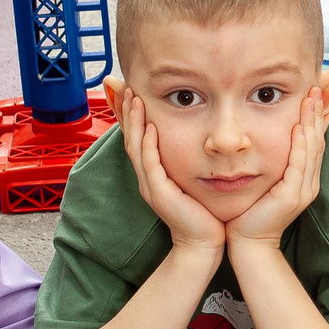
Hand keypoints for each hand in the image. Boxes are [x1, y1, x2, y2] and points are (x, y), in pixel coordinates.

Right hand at [117, 89, 229, 253]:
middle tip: (123, 85)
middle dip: (126, 110)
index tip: (130, 88)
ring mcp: (151, 186)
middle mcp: (147, 177)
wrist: (204, 243)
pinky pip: (150, 166)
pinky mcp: (160, 195)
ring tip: (133, 98)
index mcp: (152, 173)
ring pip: (136, 148)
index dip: (131, 113)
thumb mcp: (192, 178)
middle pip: (130, 137)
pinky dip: (148, 146)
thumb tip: (196, 136)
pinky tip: (150, 129)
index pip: (137, 136)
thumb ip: (189, 158)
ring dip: (134, 122)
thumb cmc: (203, 211)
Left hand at [225, 88, 327, 248]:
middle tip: (320, 84)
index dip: (318, 114)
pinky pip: (299, 165)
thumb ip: (270, 159)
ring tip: (312, 98)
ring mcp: (303, 189)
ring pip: (312, 148)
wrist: (248, 242)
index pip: (314, 139)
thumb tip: (264, 137)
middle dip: (320, 111)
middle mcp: (309, 181)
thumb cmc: (250, 211)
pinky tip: (300, 127)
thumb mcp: (264, 179)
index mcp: (305, 177)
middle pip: (318, 139)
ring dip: (312, 121)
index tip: (317, 90)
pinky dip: (301, 144)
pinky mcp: (292, 196)